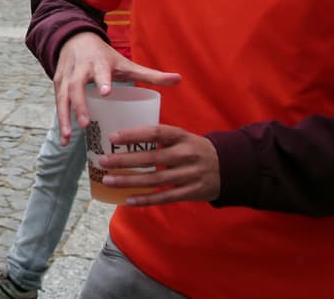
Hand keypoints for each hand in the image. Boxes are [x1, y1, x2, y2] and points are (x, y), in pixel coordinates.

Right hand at [53, 32, 180, 144]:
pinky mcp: (58, 83)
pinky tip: (64, 139)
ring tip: (68, 137)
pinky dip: (60, 120)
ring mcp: (66, 76)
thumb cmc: (104, 57)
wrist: (75, 38)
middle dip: (80, 105)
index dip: (103, 81)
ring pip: (63, 96)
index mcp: (100, 63)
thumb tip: (179, 79)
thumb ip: (150, 75)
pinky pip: (58, 103)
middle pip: (77, 86)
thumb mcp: (126, 63)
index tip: (106, 92)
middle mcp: (81, 69)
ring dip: (65, 117)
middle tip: (85, 124)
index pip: (101, 71)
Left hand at [96, 123, 220, 205]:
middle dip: (125, 161)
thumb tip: (126, 136)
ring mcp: (189, 175)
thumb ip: (161, 137)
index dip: (134, 134)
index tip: (113, 137)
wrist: (230, 167)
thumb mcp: (183, 137)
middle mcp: (186, 155)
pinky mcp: (191, 192)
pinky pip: (165, 197)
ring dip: (129, 181)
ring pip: (155, 180)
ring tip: (108, 180)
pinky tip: (127, 200)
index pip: (155, 132)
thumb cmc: (196, 149)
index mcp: (182, 136)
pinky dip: (145, 200)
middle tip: (103, 161)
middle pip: (151, 159)